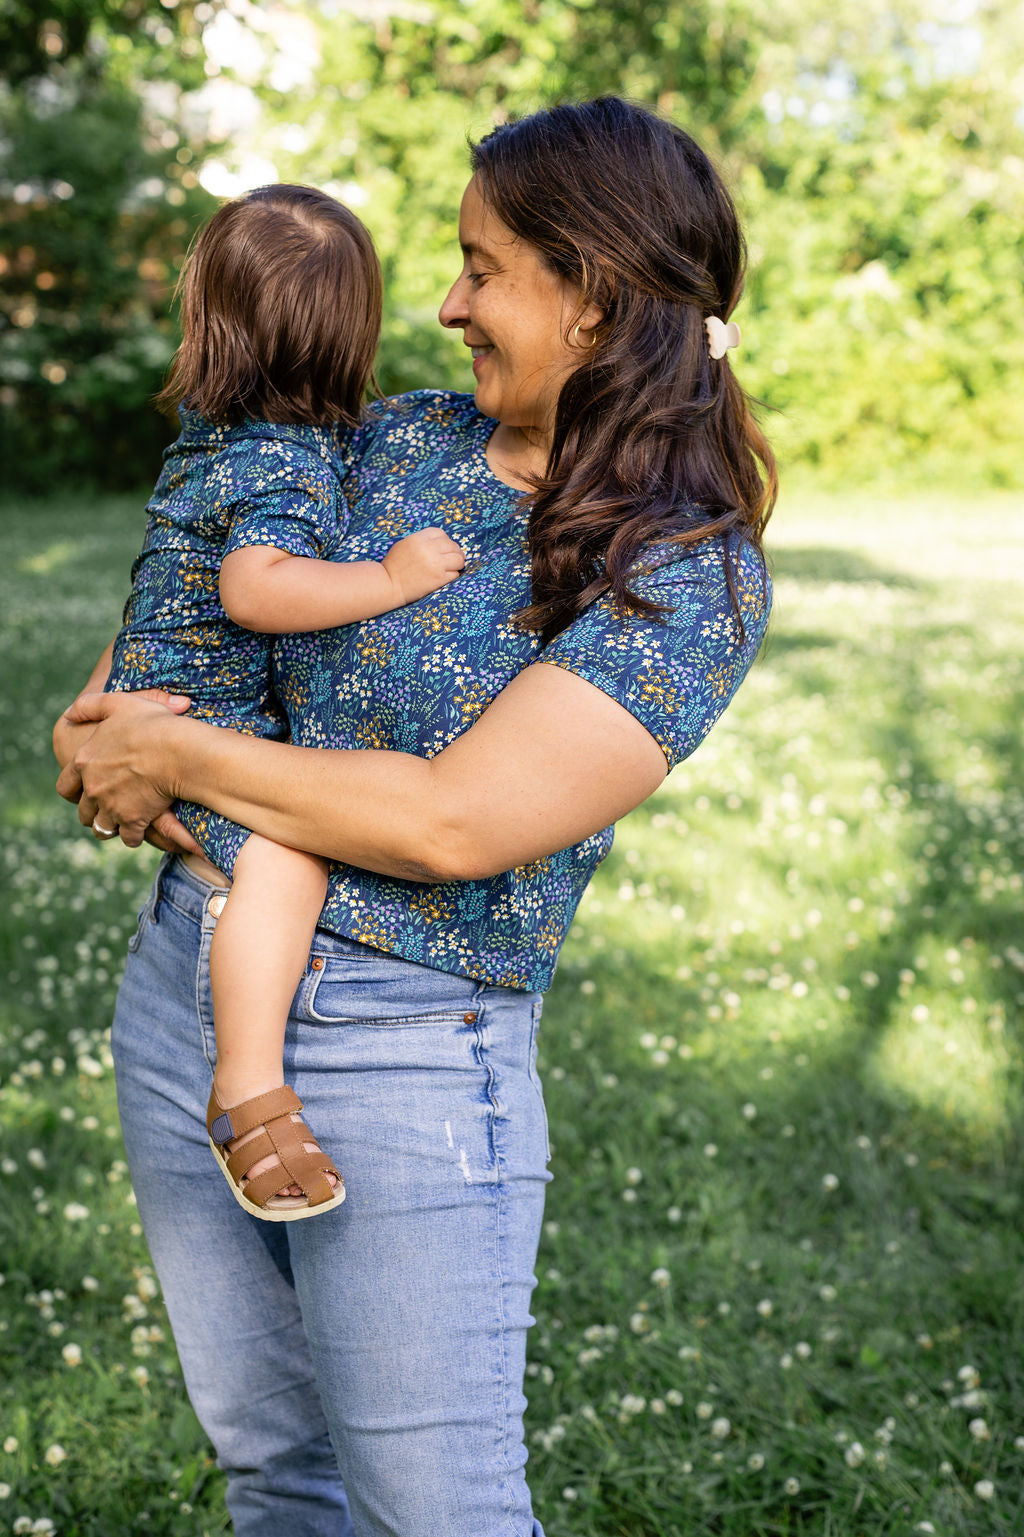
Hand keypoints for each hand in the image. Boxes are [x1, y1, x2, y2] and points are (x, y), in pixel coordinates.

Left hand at [56, 690, 191, 848]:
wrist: (178, 751)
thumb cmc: (151, 724)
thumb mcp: (117, 702)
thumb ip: (89, 705)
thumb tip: (70, 714)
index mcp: (83, 762)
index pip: (65, 786)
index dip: (73, 792)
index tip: (82, 794)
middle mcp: (92, 788)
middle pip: (83, 812)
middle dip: (93, 813)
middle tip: (106, 810)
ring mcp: (111, 807)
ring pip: (102, 828)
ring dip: (110, 827)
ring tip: (121, 824)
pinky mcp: (132, 821)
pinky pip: (128, 837)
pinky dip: (133, 837)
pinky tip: (140, 831)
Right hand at [381, 527, 464, 604]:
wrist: (388, 585)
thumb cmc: (393, 566)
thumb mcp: (404, 545)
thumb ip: (421, 541)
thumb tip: (438, 541)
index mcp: (419, 539)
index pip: (441, 533)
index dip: (445, 540)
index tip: (444, 547)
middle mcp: (429, 549)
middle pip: (452, 545)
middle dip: (455, 551)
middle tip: (454, 558)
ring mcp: (435, 564)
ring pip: (458, 558)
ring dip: (458, 562)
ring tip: (455, 566)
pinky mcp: (439, 578)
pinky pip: (455, 573)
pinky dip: (453, 574)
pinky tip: (447, 576)